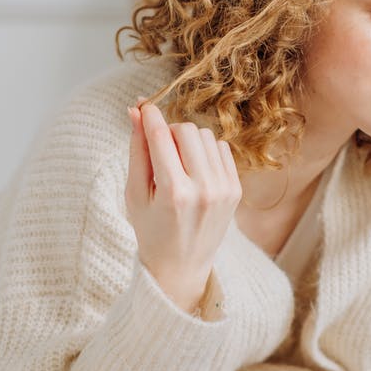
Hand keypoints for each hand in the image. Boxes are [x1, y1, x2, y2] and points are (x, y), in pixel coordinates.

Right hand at [125, 102, 241, 312]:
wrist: (181, 266)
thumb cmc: (151, 230)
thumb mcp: (135, 193)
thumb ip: (137, 150)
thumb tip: (136, 111)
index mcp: (173, 193)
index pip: (162, 137)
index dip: (150, 115)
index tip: (143, 104)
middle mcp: (204, 190)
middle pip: (186, 130)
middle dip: (169, 131)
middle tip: (160, 149)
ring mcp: (224, 190)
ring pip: (205, 136)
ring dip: (187, 140)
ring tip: (176, 163)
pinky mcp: (236, 190)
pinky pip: (221, 148)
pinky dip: (206, 151)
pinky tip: (194, 169)